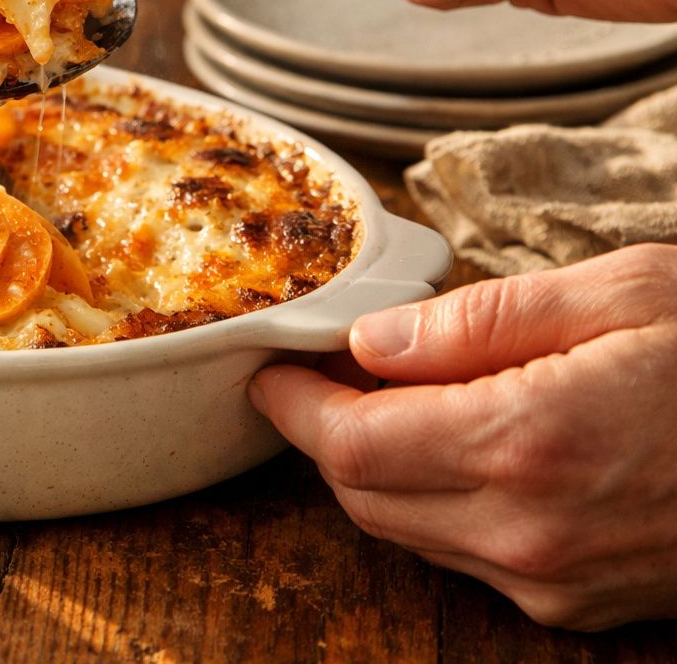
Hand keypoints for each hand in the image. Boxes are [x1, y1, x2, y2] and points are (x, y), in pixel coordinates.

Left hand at [248, 245, 676, 629]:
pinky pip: (471, 557)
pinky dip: (438, 503)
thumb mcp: (623, 292)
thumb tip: (372, 343)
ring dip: (377, 470)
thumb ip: (480, 321)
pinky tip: (462, 445)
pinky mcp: (589, 603)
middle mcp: (535, 531)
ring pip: (410, 532)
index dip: (296, 405)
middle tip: (326, 372)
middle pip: (365, 498)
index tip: (273, 365)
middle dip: (326, 435)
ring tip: (393, 399)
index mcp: (531, 441)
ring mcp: (562, 581)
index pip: (350, 446)